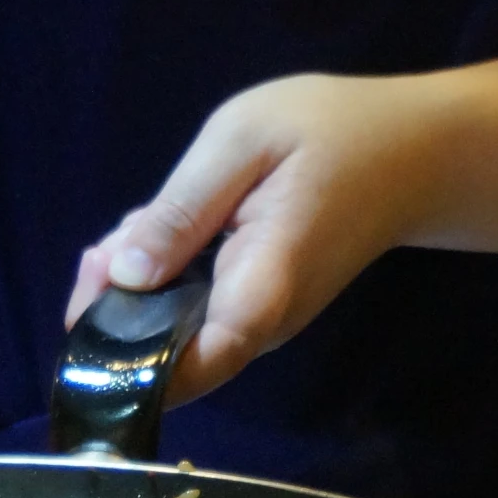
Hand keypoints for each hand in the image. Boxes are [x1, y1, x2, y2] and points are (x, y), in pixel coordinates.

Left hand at [64, 74, 452, 404]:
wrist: (410, 154)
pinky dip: (156, 281)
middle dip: (112, 315)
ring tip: (134, 227)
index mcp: (263, 286)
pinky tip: (157, 232)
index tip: (87, 327)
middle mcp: (259, 326)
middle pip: (167, 357)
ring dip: (130, 293)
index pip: (198, 362)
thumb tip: (123, 275)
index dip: (132, 364)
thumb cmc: (332, 134)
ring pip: (168, 334)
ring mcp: (254, 325)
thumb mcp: (244, 140)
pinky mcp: (248, 313)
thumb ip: (182, 208)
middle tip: (97, 252)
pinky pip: (186, 314)